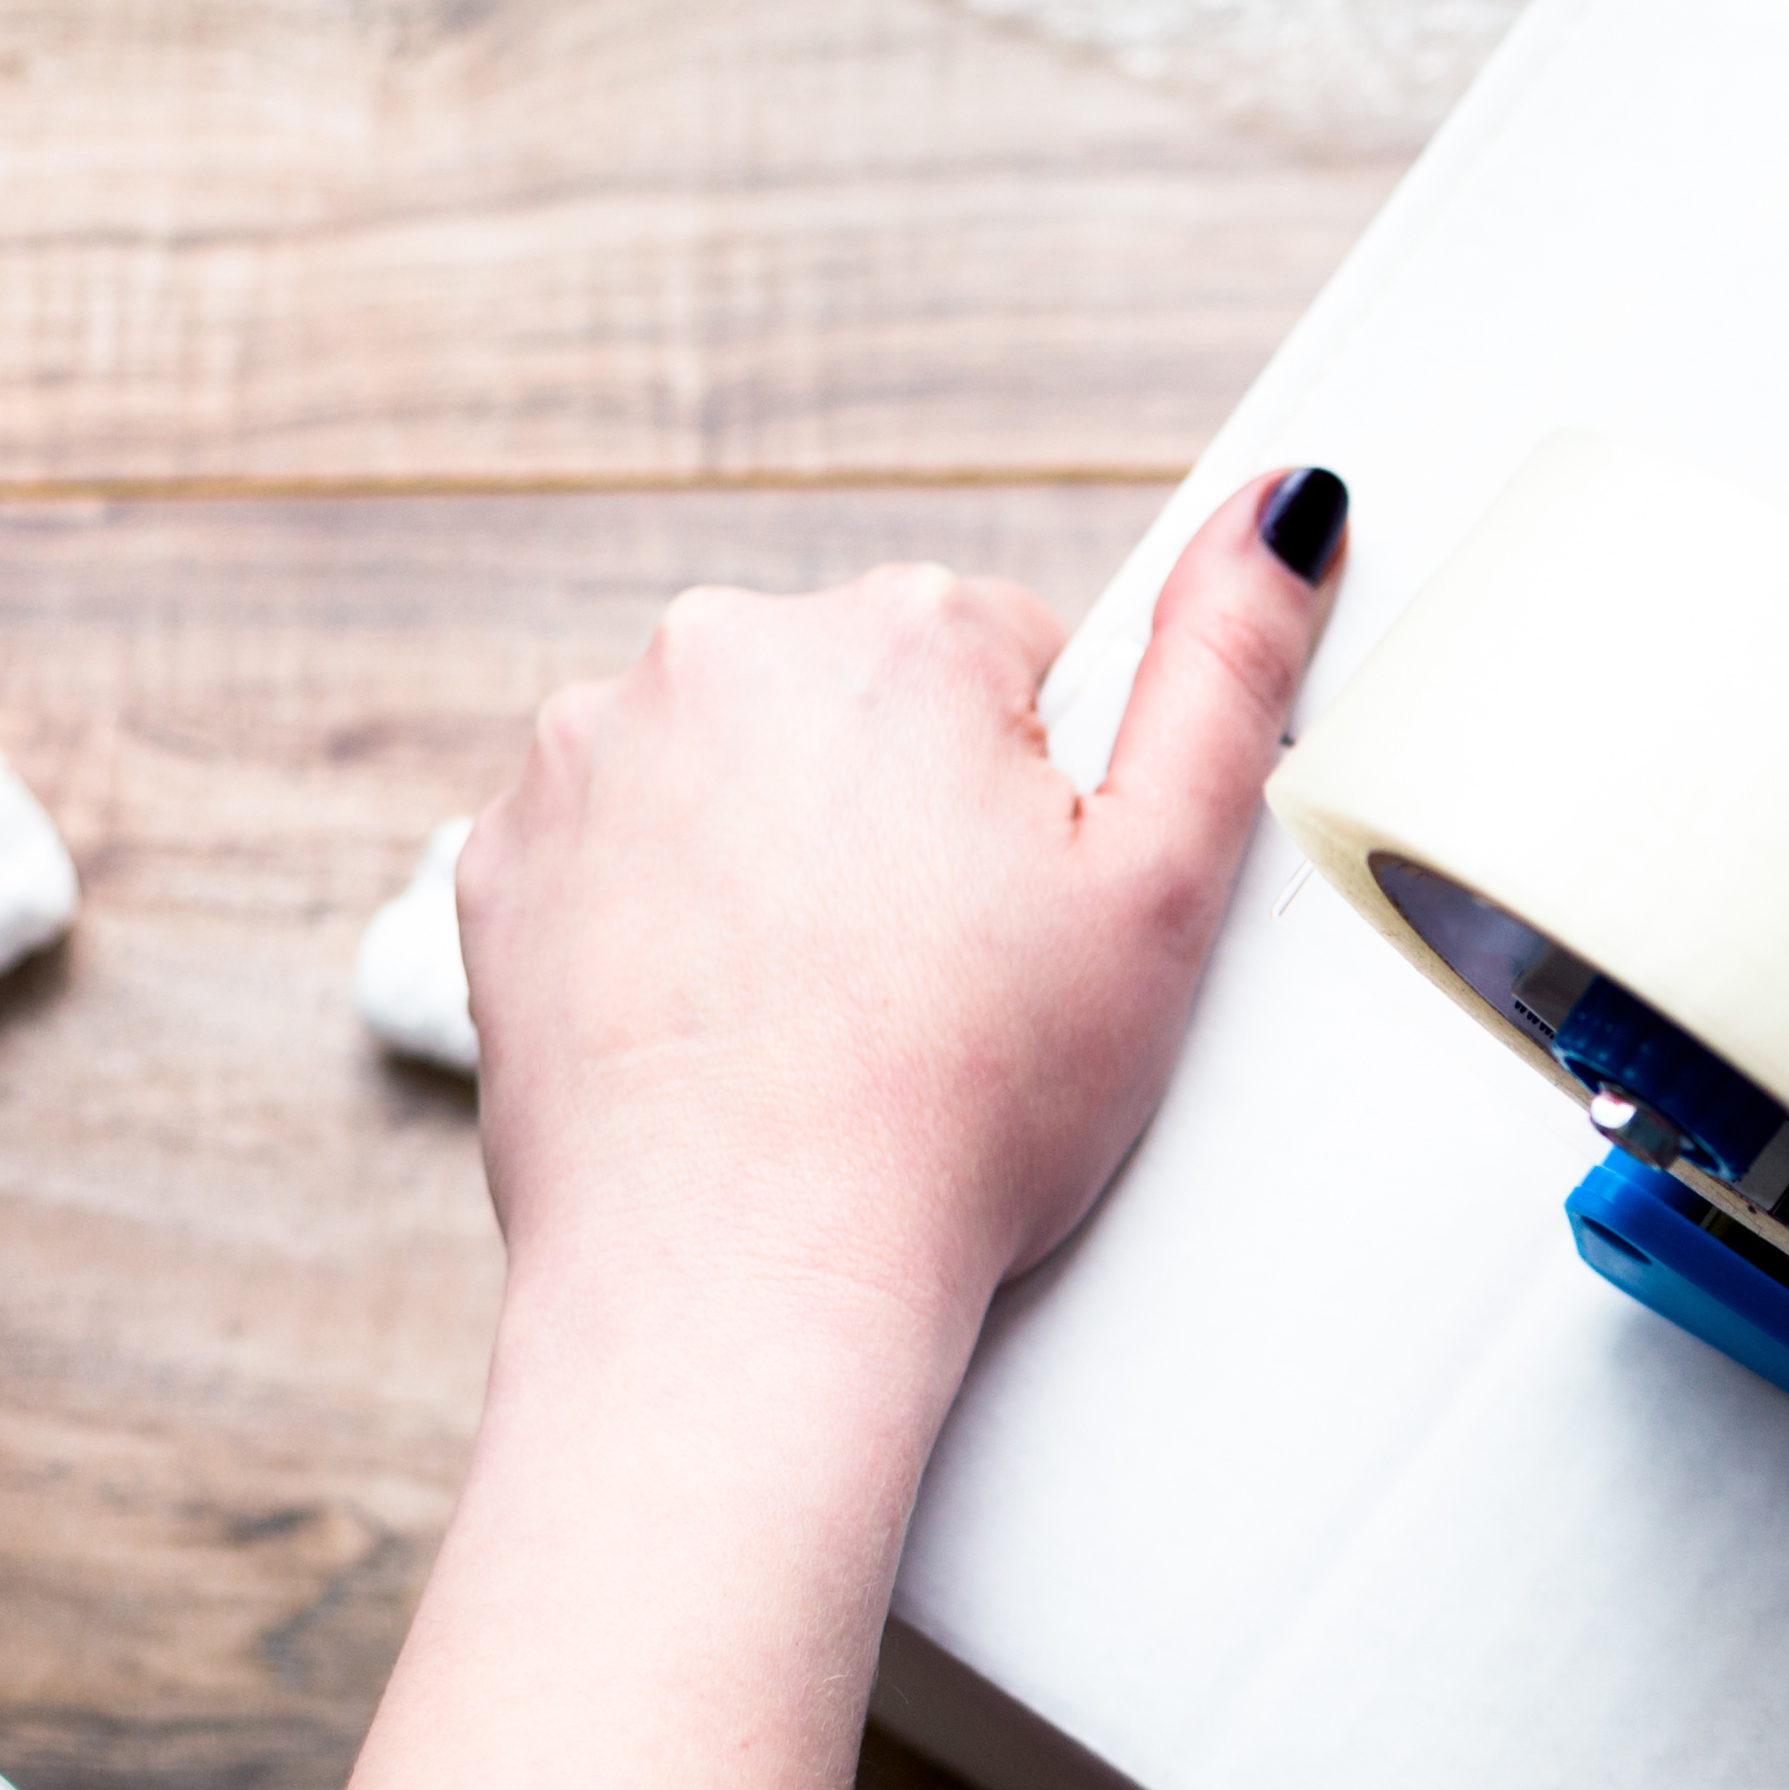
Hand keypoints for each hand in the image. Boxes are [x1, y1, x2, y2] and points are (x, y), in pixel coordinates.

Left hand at [454, 471, 1342, 1357]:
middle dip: (909, 814)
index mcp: (898, 636)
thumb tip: (1283, 513)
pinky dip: (674, 920)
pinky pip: (623, 851)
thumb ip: (1228, 669)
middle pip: (864, 703)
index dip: (1043, 804)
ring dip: (786, 858)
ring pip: (739, 773)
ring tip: (837, 1012)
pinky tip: (736, 1023)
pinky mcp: (505, 857)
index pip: (1008, 661)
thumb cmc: (960, 1108)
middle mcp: (721, 653)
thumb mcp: (1167, 884)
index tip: (1028, 918)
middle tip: (944, 977)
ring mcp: (589, 753)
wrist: (746, 1276)